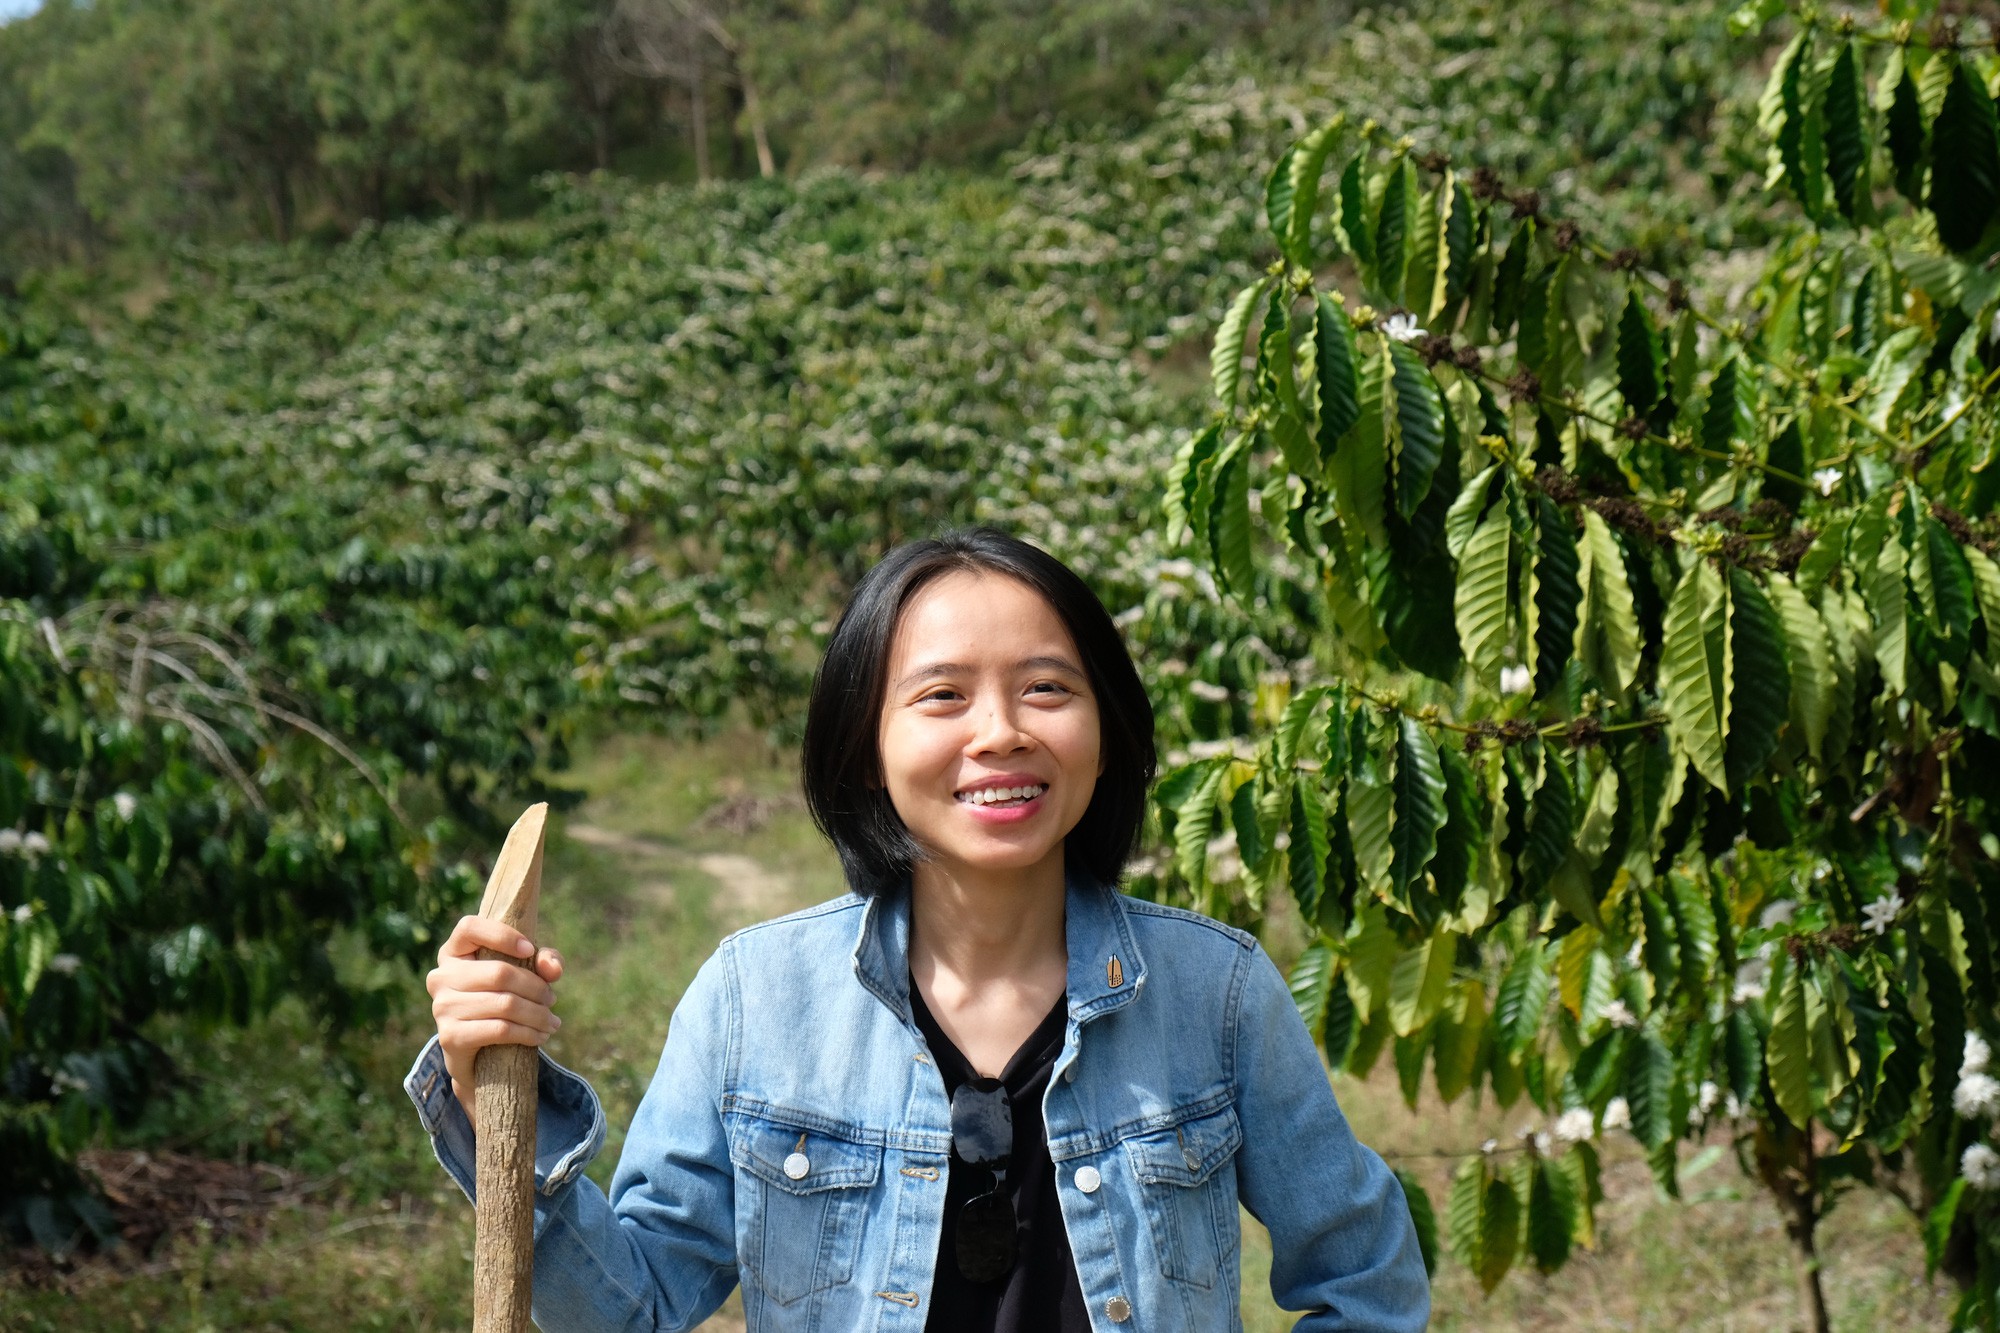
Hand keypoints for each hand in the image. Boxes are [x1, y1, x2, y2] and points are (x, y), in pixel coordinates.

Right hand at [426, 915, 564, 1131]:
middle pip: (500, 972)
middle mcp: (441, 976)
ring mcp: (442, 1007)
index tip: (530, 949)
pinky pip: (500, 1030)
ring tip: (551, 1021)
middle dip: (536, 988)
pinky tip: (540, 1036)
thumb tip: (553, 968)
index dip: (503, 935)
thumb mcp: (523, 975)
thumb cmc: (500, 1001)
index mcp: (453, 952)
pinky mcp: (450, 1036)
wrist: (475, 1055)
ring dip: (537, 1014)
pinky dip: (528, 1033)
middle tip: (552, 1000)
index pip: (469, 927)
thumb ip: (542, 961)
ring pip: (505, 1004)